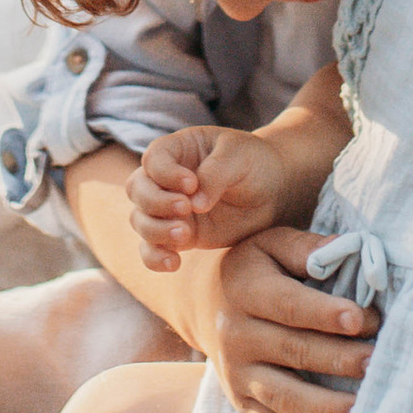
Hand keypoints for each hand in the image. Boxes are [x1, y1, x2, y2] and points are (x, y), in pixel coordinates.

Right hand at [131, 125, 293, 272]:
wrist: (274, 191)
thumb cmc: (254, 162)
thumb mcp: (239, 156)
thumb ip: (216, 173)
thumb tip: (196, 204)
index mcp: (177, 149)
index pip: (153, 159)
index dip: (165, 173)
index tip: (191, 184)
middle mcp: (166, 179)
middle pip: (137, 189)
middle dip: (156, 202)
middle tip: (186, 209)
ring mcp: (170, 209)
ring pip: (140, 220)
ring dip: (156, 230)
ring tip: (185, 235)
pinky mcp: (180, 235)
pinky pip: (152, 249)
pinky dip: (155, 258)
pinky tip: (174, 263)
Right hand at [178, 227, 376, 412]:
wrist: (204, 303)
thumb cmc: (254, 269)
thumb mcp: (272, 244)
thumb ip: (307, 249)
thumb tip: (348, 249)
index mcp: (247, 290)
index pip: (289, 305)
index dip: (324, 313)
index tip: (361, 318)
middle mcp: (236, 334)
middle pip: (292, 351)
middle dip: (339, 359)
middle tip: (378, 362)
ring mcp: (236, 373)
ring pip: (282, 396)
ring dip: (324, 406)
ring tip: (361, 410)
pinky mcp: (240, 402)